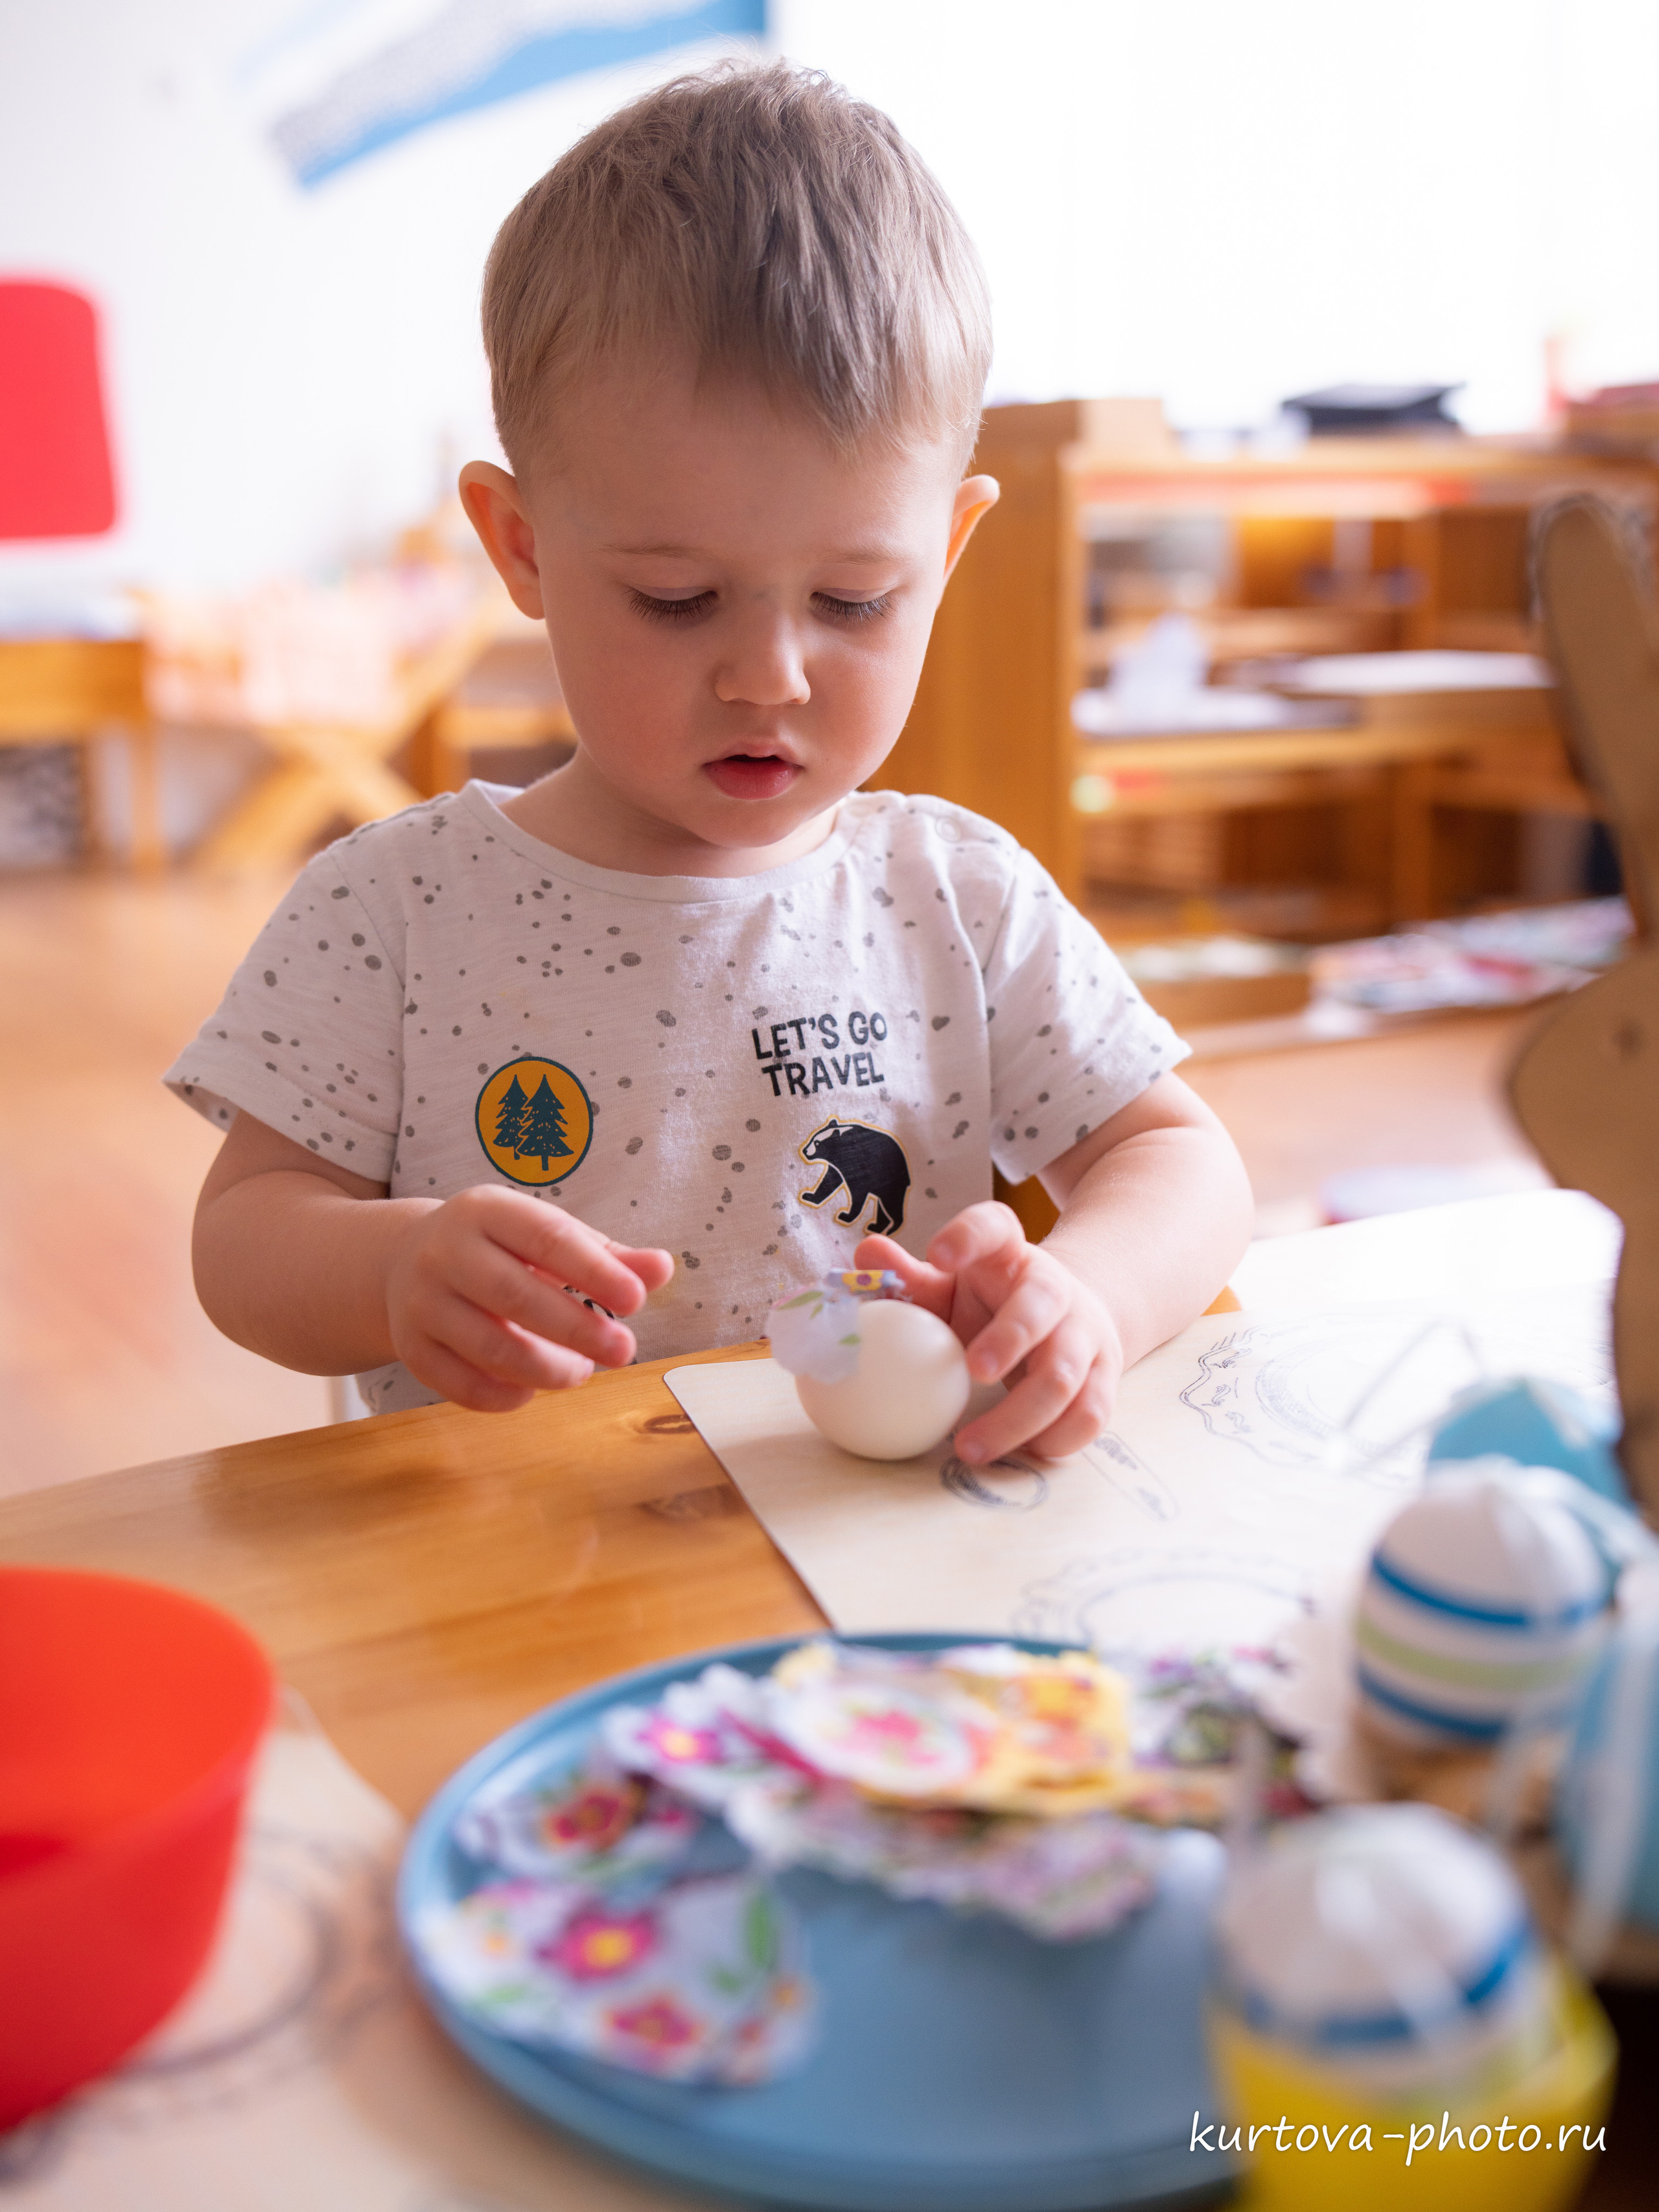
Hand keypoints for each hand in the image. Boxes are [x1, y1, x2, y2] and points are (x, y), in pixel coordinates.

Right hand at [385, 1184, 672, 1412]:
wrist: (406, 1260)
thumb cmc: (501, 1250)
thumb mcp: (548, 1237)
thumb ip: (607, 1256)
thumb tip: (662, 1268)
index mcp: (487, 1210)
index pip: (546, 1238)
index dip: (594, 1271)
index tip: (636, 1300)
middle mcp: (445, 1251)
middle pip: (515, 1296)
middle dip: (578, 1330)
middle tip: (624, 1351)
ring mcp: (420, 1301)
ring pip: (489, 1348)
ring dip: (547, 1370)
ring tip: (580, 1370)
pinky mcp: (410, 1347)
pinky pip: (461, 1385)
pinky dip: (505, 1396)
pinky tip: (532, 1390)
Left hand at [855, 1203, 1122, 1463]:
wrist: (1071, 1316)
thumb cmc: (991, 1303)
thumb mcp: (950, 1285)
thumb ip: (908, 1277)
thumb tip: (865, 1255)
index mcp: (1007, 1254)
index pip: (993, 1227)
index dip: (969, 1236)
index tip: (939, 1256)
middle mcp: (1053, 1288)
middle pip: (1040, 1305)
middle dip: (1011, 1338)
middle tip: (973, 1371)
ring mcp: (1084, 1332)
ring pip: (1065, 1375)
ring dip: (1019, 1416)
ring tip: (969, 1446)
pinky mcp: (1104, 1376)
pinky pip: (1090, 1413)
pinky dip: (1055, 1440)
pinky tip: (1019, 1453)